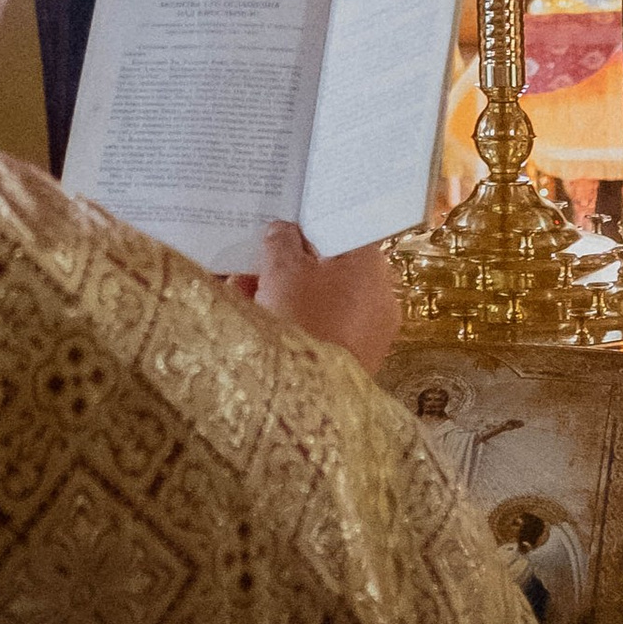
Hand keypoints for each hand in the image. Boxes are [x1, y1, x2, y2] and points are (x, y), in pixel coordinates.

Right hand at [254, 223, 401, 377]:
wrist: (310, 398)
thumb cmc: (301, 318)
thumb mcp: (282, 269)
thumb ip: (281, 241)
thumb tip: (283, 230)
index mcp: (371, 265)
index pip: (342, 231)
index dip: (308, 225)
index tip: (281, 225)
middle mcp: (379, 296)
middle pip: (328, 268)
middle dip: (288, 264)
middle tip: (255, 261)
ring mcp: (369, 332)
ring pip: (321, 300)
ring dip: (285, 292)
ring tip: (243, 291)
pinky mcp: (354, 359)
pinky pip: (322, 328)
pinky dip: (295, 320)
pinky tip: (257, 318)